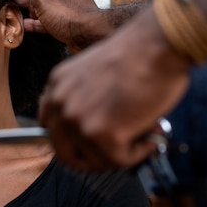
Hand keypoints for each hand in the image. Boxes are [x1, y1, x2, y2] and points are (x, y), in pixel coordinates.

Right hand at [14, 0, 112, 52]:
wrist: (88, 34)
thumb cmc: (71, 13)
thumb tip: (30, 4)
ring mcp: (67, 5)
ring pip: (44, 1)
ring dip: (29, 3)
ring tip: (14, 4)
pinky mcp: (66, 21)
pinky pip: (47, 18)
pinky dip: (35, 20)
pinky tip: (24, 23)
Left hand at [39, 7, 192, 170]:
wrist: (156, 45)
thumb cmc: (138, 53)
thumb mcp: (94, 72)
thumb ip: (85, 98)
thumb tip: (95, 129)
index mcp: (56, 85)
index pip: (50, 128)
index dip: (73, 141)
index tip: (93, 143)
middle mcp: (60, 103)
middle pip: (65, 153)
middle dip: (94, 159)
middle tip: (119, 152)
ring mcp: (77, 120)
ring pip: (95, 161)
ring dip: (122, 154)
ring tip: (143, 132)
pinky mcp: (100, 134)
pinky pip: (119, 161)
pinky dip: (140, 152)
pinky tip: (151, 132)